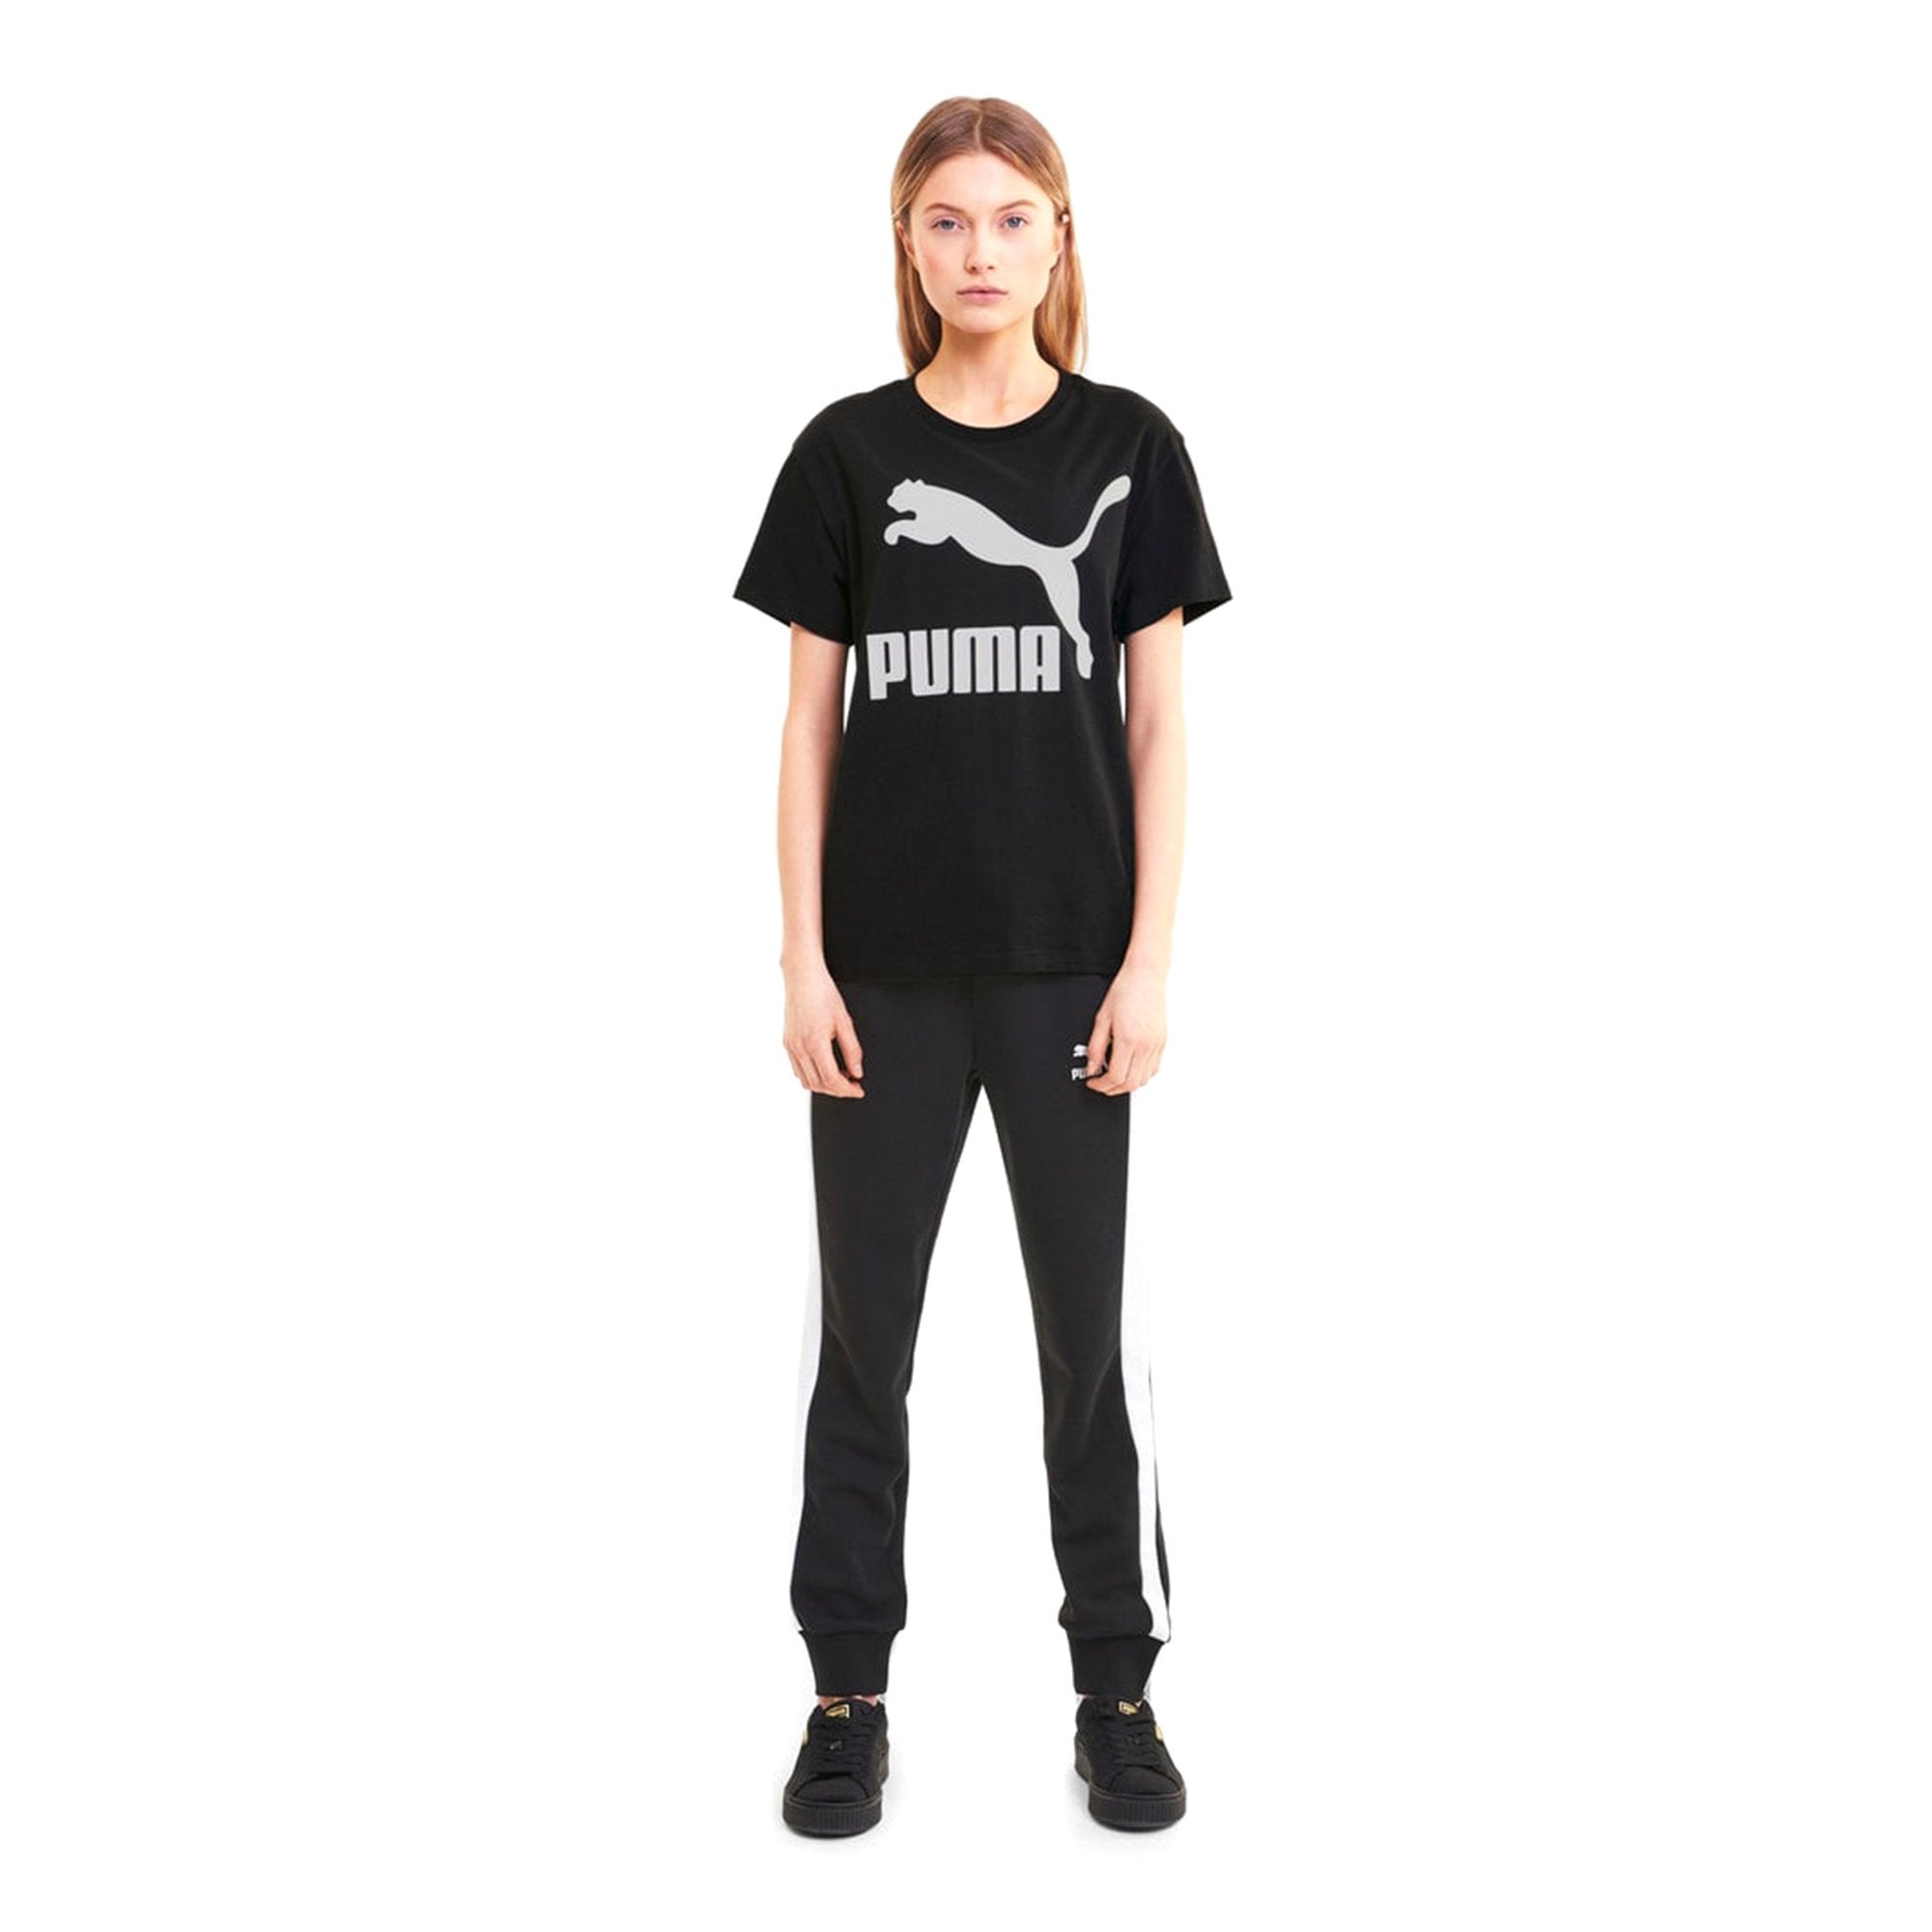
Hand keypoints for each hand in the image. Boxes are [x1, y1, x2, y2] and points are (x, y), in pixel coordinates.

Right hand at [783, 962, 865, 1097]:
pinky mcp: (787, 1043)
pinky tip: (824, 1068)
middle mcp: (799, 1048)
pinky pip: (797, 1070)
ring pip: (806, 1081)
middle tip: (852, 1085)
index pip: (831, 1079)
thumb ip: (852, 1050)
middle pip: (818, 1084)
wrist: (802, 977)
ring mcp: (790, 1047)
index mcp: (815, 1043)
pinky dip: (811, 1076)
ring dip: (824, 1085)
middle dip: (837, 1090)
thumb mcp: (845, 1022)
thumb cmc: (823, 994)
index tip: (858, 1090)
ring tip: (840, 1077)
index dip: (847, 1090)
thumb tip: (857, 1072)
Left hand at [1082, 958, 1166, 1095]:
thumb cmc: (1125, 990)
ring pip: (1144, 1079)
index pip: (1116, 1077)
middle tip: (1101, 1084)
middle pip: (1131, 1083)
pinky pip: (1153, 1069)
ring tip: (1114, 1077)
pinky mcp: (1162, 1042)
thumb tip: (1092, 1067)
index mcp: (1128, 1039)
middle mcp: (1145, 1045)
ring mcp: (1157, 1045)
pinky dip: (1141, 1075)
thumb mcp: (1102, 1018)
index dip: (1102, 1085)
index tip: (1093, 1082)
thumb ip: (1095, 1046)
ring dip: (1127, 1084)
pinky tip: (1130, 1069)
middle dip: (1113, 1089)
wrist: (1145, 976)